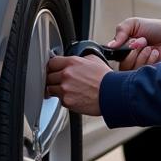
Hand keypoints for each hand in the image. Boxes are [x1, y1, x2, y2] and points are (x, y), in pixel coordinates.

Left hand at [46, 45, 160, 115]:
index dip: (52, 67)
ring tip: (66, 90)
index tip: (53, 70)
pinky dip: (64, 99)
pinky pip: (59, 100)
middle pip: (48, 76)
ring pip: (50, 89)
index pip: (51, 62)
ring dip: (56, 89)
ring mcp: (65, 88)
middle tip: (60, 81)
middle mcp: (66, 74)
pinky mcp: (67, 101)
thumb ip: (81, 59)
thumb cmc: (106, 79)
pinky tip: (73, 97)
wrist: (112, 93)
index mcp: (72, 62)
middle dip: (53, 79)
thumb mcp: (95, 60)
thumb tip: (77, 59)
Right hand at [108, 17, 160, 70]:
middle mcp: (129, 60)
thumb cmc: (153, 28)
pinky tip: (155, 52)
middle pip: (123, 65)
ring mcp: (139, 67)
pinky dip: (150, 60)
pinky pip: (144, 72)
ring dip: (142, 56)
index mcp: (123, 48)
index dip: (123, 49)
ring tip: (150, 47)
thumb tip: (110, 46)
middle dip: (134, 52)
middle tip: (143, 41)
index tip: (132, 40)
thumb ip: (121, 31)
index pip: (114, 56)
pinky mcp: (149, 73)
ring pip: (133, 70)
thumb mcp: (134, 23)